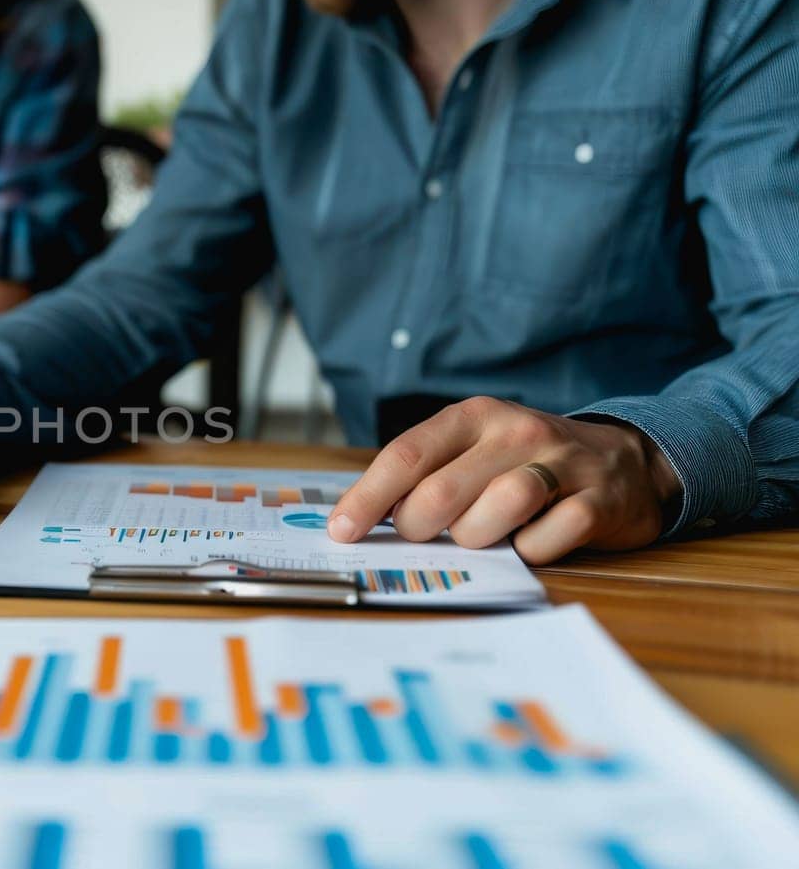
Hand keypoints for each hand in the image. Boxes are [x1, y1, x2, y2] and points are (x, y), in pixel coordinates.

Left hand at [328, 397, 682, 564]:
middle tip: (425, 536)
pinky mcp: (599, 501)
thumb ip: (424, 475)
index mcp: (475, 416)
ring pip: (496, 510)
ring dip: (476, 537)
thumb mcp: (474, 450)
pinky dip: (528, 552)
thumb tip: (358, 517)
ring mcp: (561, 464)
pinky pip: (546, 540)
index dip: (368, 497)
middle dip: (418, 527)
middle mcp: (517, 432)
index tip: (342, 530)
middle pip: (441, 491)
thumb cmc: (526, 463)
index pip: (407, 455)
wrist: (626, 462)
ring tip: (483, 535)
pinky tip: (529, 542)